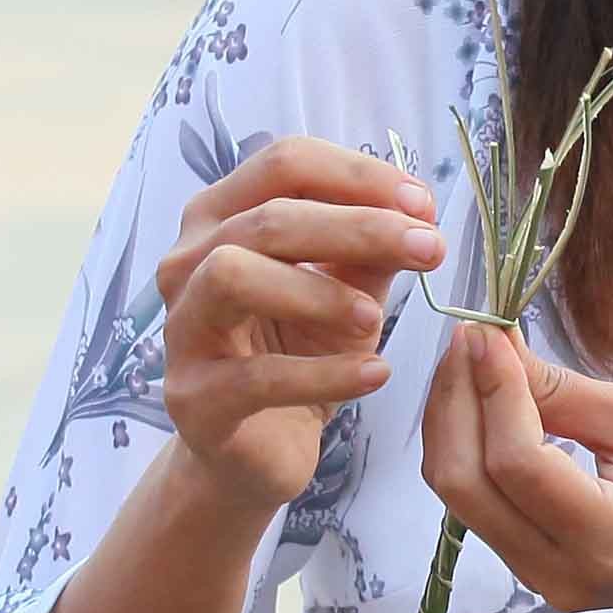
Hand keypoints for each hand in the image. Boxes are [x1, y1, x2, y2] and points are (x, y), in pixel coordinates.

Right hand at [150, 136, 443, 516]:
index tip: (424, 206)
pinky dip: (323, 374)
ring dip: (317, 291)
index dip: (358, 176)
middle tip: (429, 250)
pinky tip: (375, 375)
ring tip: (377, 317)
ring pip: (233, 276)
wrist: (258, 449)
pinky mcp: (194, 398)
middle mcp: (187, 262)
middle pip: (267, 217)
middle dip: (359, 226)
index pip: (285, 164)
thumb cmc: (297, 353)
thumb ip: (371, 248)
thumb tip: (416, 211)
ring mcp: (182, 329)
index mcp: (222, 217)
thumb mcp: (345, 289)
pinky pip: (255, 377)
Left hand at [416, 323, 612, 612]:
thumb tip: (490, 348)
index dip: (492, 390)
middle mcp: (560, 572)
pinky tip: (482, 402)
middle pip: (464, 484)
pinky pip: (476, 505)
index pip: (516, 462)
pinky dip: (468, 447)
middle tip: (468, 338)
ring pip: (459, 495)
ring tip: (472, 362)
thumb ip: (562, 392)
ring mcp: (539, 580)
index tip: (486, 331)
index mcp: (608, 539)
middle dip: (453, 402)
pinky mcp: (528, 570)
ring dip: (452, 421)